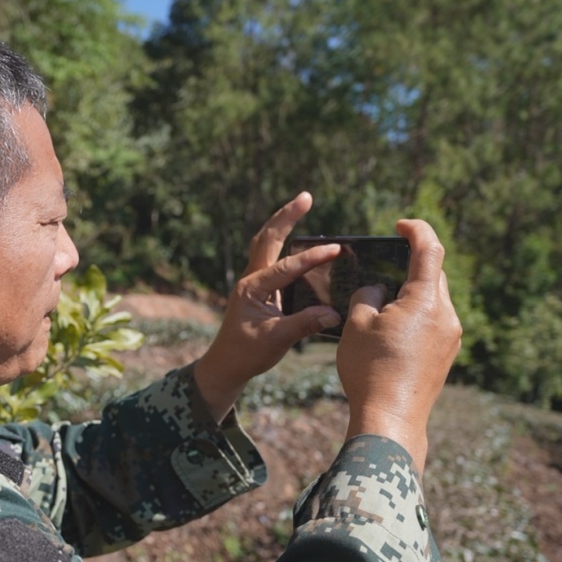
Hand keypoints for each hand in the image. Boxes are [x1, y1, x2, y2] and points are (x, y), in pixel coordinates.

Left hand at [195, 192, 342, 419]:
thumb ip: (304, 325)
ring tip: (301, 205)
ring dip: (282, 223)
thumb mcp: (276, 340)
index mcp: (252, 289)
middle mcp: (250, 279)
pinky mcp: (259, 288)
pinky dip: (282, 241)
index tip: (336, 249)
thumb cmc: (246, 353)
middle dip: (286, 216)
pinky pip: (270, 257)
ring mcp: (253, 282)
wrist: (225, 365)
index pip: (287, 267)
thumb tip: (334, 314)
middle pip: (267, 238)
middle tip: (306, 197)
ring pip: (266, 243)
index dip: (312, 257)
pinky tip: (296, 237)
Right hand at [335, 219, 461, 471]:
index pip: (429, 250)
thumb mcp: (357, 323)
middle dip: (411, 266)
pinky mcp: (446, 356)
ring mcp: (450, 337)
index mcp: (426, 300)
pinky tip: (391, 332)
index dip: (417, 230)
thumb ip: (367, 295)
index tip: (401, 225)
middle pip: (433, 276)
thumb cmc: (370, 368)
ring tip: (381, 307)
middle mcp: (446, 315)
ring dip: (411, 295)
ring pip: (433, 301)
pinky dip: (415, 316)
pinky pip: (433, 323)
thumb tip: (377, 291)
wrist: (390, 418)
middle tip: (383, 269)